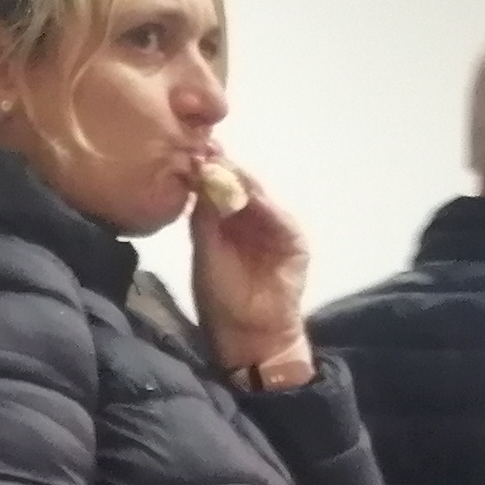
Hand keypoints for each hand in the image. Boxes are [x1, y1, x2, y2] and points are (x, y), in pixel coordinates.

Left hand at [189, 163, 313, 392]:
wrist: (250, 336)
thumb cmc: (222, 301)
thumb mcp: (205, 254)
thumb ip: (204, 220)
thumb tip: (199, 178)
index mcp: (227, 223)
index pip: (218, 189)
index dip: (206, 171)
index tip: (189, 152)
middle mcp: (251, 220)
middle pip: (240, 186)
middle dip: (225, 167)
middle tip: (206, 147)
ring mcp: (274, 228)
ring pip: (258, 196)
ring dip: (242, 180)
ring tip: (223, 163)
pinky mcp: (294, 241)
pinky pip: (278, 217)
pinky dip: (263, 204)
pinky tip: (247, 191)